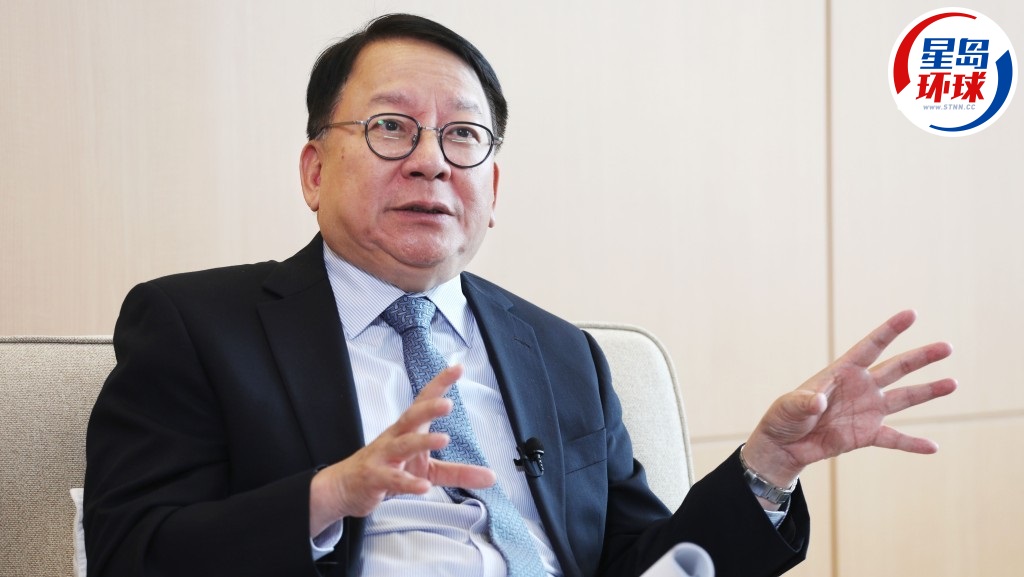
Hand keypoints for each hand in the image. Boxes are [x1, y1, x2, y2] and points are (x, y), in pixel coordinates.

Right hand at [308, 365, 495, 534]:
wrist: (345, 487)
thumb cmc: (387, 469)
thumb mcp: (427, 471)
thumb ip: (458, 472)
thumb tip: (491, 476)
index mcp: (408, 429)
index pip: (424, 401)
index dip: (440, 384)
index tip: (458, 368)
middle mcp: (395, 437)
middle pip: (411, 417)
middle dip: (429, 408)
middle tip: (448, 403)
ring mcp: (383, 457)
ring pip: (402, 445)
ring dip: (422, 441)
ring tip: (443, 439)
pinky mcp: (375, 478)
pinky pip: (392, 480)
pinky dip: (407, 482)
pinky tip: (423, 487)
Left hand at [742, 310, 956, 489]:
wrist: (784, 445)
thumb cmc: (784, 417)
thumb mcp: (789, 406)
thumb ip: (804, 401)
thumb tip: (819, 401)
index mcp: (841, 372)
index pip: (870, 347)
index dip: (889, 330)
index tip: (911, 314)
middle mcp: (860, 387)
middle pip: (896, 368)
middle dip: (920, 357)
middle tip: (946, 347)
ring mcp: (867, 410)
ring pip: (904, 398)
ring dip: (928, 391)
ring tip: (953, 383)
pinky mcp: (867, 435)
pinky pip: (894, 438)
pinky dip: (912, 443)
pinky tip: (933, 447)